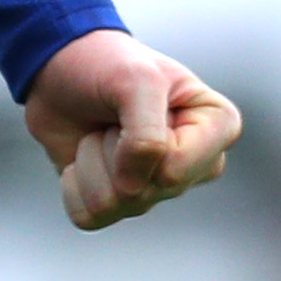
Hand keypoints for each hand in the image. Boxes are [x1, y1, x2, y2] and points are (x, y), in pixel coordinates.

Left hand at [22, 29, 241, 229]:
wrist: (63, 66)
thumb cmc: (108, 63)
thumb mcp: (135, 80)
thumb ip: (147, 137)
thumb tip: (132, 192)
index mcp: (217, 127)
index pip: (174, 168)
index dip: (139, 142)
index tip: (137, 103)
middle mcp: (196, 165)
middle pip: (144, 193)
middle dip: (112, 150)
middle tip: (115, 116)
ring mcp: (159, 188)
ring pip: (113, 206)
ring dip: (90, 162)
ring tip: (102, 131)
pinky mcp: (120, 203)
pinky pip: (88, 216)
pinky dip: (73, 183)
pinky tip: (84, 154)